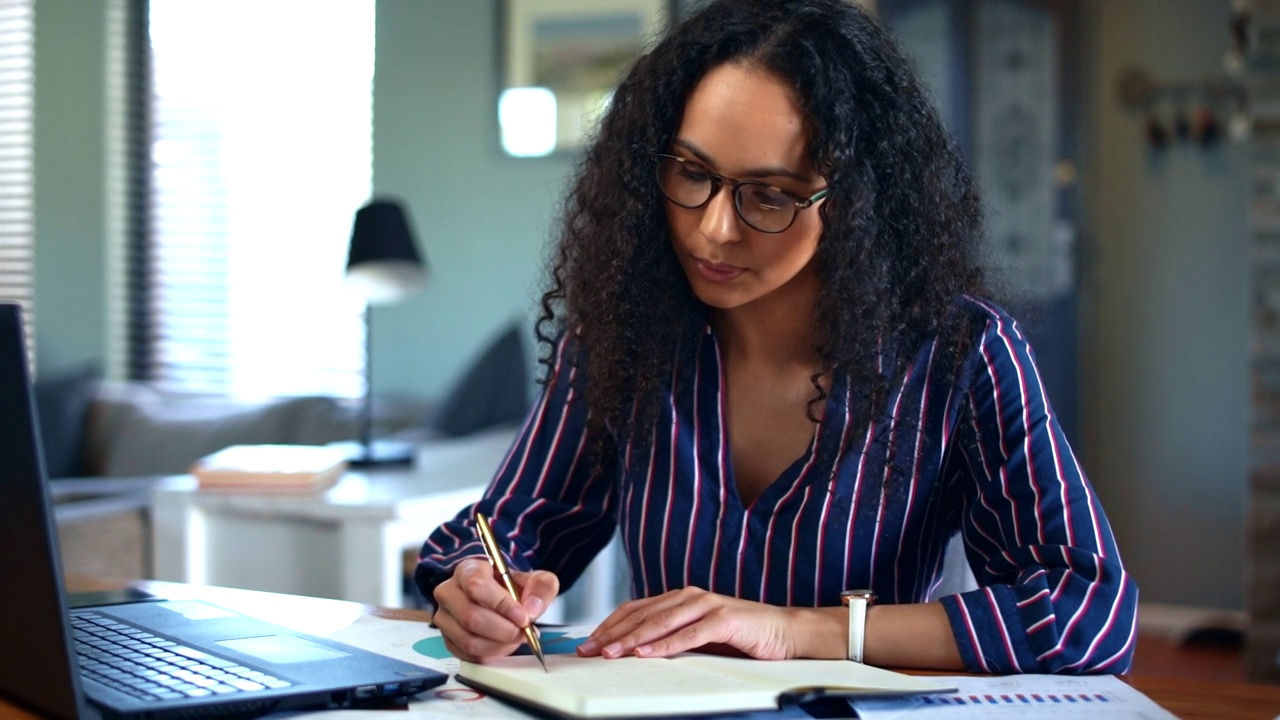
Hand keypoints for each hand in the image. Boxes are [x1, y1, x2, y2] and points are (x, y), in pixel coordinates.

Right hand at [431, 557, 559, 661]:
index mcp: (467, 570)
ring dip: (499, 645)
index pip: (477, 585)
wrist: (500, 599)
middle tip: (524, 633)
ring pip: (469, 640)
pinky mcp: (448, 640)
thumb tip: (532, 608)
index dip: (502, 604)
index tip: (523, 616)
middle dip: (504, 630)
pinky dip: (490, 655)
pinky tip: (504, 645)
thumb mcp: (534, 579)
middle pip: (471, 617)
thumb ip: (541, 587)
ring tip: (516, 639)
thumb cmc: (512, 587)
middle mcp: (449, 592)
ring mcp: (445, 618)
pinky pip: (468, 655)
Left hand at [577, 587, 837, 660]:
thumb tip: (634, 652)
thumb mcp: (699, 636)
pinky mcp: (724, 619)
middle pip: (643, 615)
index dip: (610, 625)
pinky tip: (648, 655)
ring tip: (611, 653)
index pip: (636, 609)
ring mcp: (708, 605)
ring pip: (661, 622)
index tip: (588, 644)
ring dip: (633, 640)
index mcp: (681, 598)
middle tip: (589, 651)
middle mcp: (690, 596)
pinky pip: (689, 634)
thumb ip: (672, 636)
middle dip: (613, 634)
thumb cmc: (742, 636)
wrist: (785, 632)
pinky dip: (666, 645)